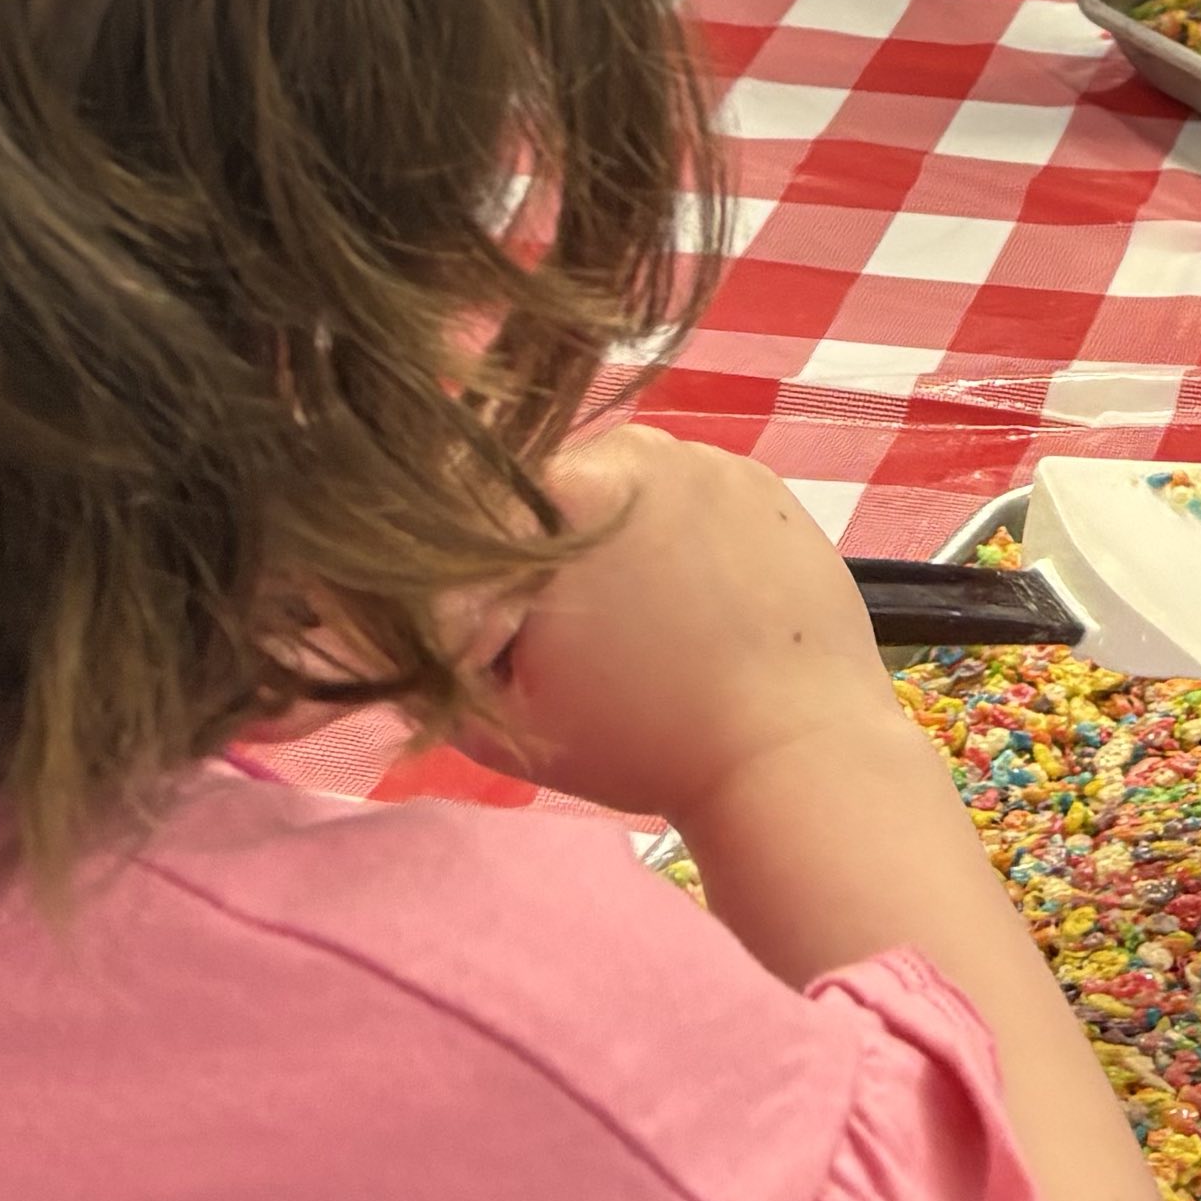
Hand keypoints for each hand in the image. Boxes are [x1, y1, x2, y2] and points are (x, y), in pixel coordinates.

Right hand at [476, 423, 915, 832]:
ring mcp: (716, 461)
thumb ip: (434, 647)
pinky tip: (701, 610)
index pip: (479, 507)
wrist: (792, 752)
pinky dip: (685, 543)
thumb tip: (408, 609)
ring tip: (650, 630)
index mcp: (567, 485)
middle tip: (580, 641)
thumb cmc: (639, 737)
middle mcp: (642, 448)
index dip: (477, 577)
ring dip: (618, 545)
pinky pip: (696, 502)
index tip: (504, 638)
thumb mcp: (496, 710)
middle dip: (548, 556)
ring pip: (628, 496)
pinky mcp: (770, 488)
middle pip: (554, 495)